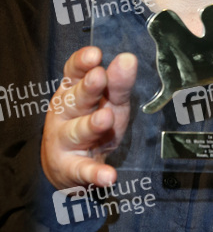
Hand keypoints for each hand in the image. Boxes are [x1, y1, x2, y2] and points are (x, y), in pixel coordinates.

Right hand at [41, 46, 136, 189]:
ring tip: (106, 119)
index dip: (82, 62)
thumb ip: (118, 82)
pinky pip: (84, 170)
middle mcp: (64, 113)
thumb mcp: (109, 100)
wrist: (68, 165)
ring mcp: (65, 141)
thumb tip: (128, 58)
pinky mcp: (71, 168)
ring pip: (77, 131)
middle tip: (99, 77)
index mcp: (72, 90)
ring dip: (91, 125)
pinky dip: (95, 174)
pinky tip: (108, 176)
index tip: (95, 54)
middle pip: (76, 98)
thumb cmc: (92, 120)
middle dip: (87, 88)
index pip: (74, 72)